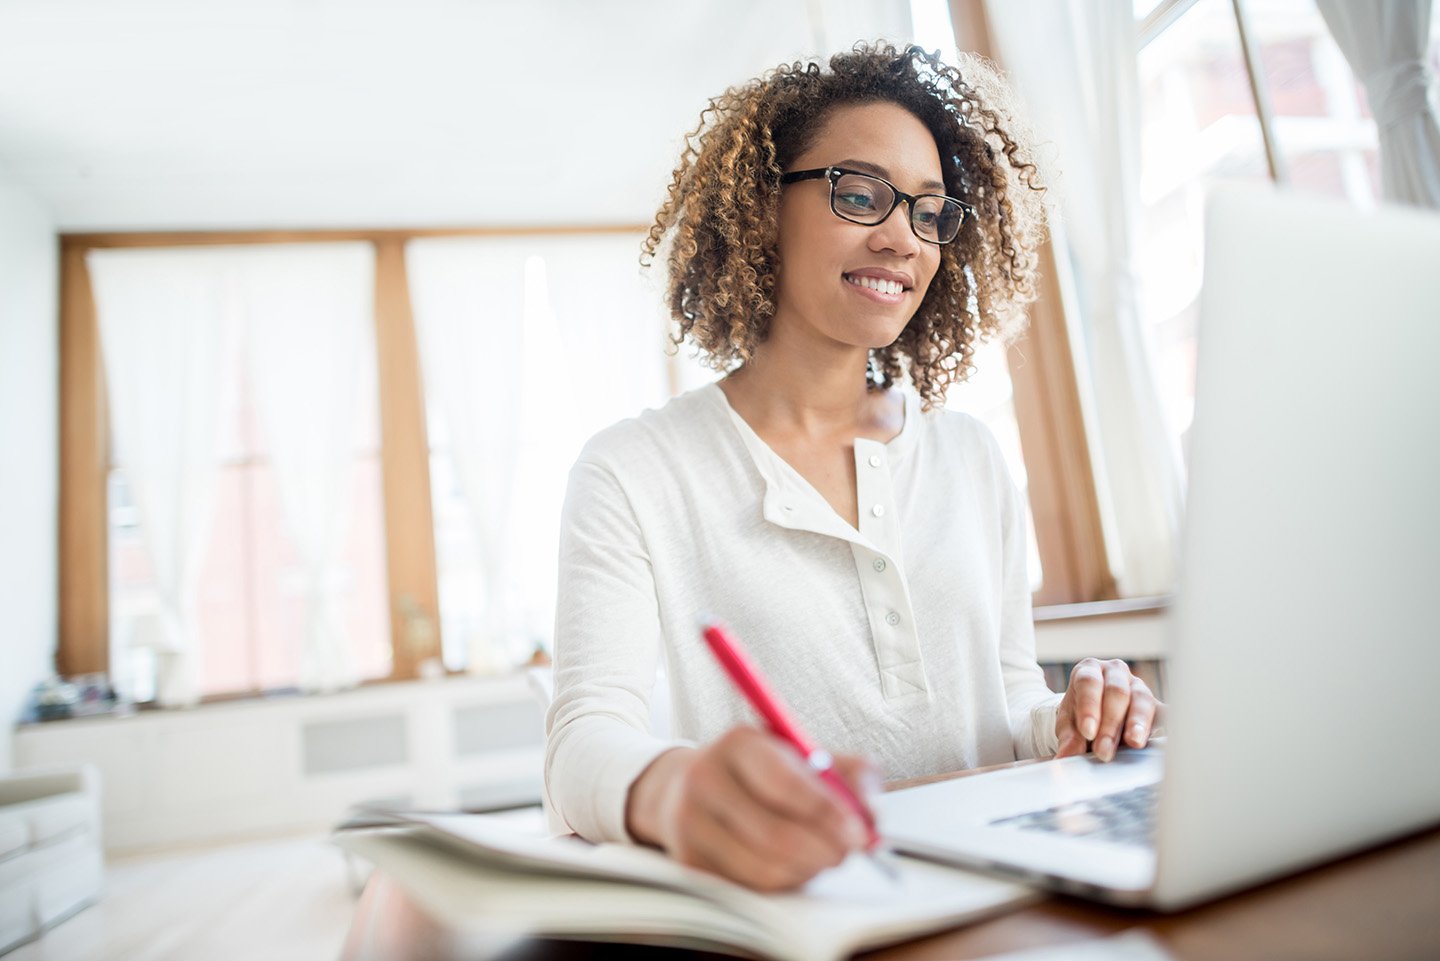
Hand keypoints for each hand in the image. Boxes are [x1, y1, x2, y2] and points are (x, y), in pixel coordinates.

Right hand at [625, 726, 877, 890]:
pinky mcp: (687, 860)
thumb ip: (850, 775)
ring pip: (763, 868)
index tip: (859, 833)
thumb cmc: (763, 771)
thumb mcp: (806, 755)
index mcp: (739, 743)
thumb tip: (872, 817)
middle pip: (774, 834)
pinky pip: (748, 887)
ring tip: (820, 856)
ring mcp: (690, 822)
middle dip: (824, 851)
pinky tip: (791, 865)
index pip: (785, 783)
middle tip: (847, 853)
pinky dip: (782, 882)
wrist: (691, 785)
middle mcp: (705, 778)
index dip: (827, 812)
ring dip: (806, 870)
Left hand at [1054, 658, 1160, 761]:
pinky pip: (1164, 713)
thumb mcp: (1068, 723)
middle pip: (1116, 693)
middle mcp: (1116, 673)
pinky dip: (1168, 724)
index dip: (1089, 706)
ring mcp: (1138, 686)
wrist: (1096, 713)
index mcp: (1089, 670)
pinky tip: (1170, 739)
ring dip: (1137, 724)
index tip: (1087, 731)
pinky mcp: (1156, 705)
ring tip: (1134, 742)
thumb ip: (1068, 737)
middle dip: (1110, 724)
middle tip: (1104, 751)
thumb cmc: (1081, 713)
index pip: (1089, 683)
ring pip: (1141, 700)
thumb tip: (1065, 757)